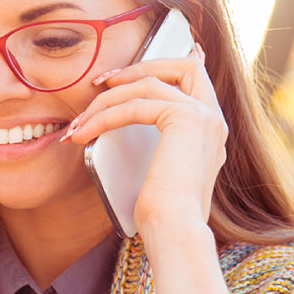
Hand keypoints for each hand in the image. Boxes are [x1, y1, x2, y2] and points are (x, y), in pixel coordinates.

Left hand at [60, 43, 225, 238]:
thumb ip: (155, 143)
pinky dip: (105, 117)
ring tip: (79, 122)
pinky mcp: (186, 120)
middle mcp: (214, 118)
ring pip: (148, 84)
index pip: (196, 77)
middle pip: (182, 65)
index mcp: (210, 130)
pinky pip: (136, 105)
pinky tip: (84, 133)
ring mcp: (204, 116)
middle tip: (100, 83)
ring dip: (107, 100)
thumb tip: (127, 122)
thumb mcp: (158, 170)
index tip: (123, 72)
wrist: (174, 230)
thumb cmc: (161, 213)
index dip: (162, 64)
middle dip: (138, 68)